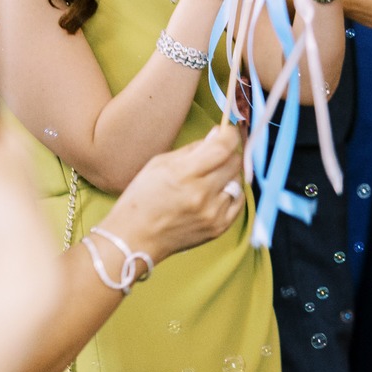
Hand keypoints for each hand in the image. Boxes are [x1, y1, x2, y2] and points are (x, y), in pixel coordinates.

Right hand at [103, 125, 247, 263]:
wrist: (133, 239)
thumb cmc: (141, 199)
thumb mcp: (158, 164)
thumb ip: (192, 149)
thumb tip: (218, 134)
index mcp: (183, 174)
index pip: (223, 148)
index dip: (230, 135)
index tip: (228, 132)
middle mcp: (201, 194)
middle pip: (234, 162)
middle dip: (227, 154)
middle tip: (215, 156)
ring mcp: (212, 212)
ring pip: (237, 180)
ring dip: (227, 175)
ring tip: (208, 180)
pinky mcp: (219, 227)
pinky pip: (238, 200)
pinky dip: (230, 193)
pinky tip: (215, 193)